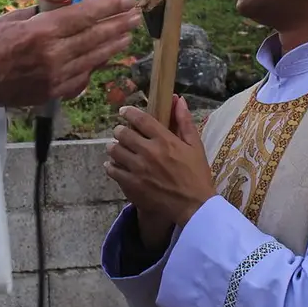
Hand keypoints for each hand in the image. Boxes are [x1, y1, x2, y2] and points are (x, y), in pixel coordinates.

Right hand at [0, 0, 139, 107]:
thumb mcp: (13, 19)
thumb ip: (42, 15)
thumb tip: (62, 9)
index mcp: (42, 31)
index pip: (85, 16)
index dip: (110, 8)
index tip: (128, 0)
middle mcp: (53, 53)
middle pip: (95, 36)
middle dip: (119, 25)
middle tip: (136, 16)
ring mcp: (55, 76)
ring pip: (94, 58)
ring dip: (114, 46)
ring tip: (128, 36)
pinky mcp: (53, 93)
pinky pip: (82, 78)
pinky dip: (95, 66)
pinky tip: (106, 59)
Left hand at [105, 96, 215, 226]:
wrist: (194, 207)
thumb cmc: (196, 175)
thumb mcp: (195, 146)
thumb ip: (184, 122)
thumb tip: (179, 99)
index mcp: (164, 140)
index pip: (140, 119)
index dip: (128, 112)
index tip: (123, 112)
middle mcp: (148, 152)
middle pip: (122, 133)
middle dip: (120, 131)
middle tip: (121, 133)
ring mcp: (138, 169)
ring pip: (114, 151)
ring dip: (114, 147)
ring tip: (117, 149)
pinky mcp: (131, 185)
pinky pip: (112, 170)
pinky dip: (111, 166)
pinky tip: (115, 166)